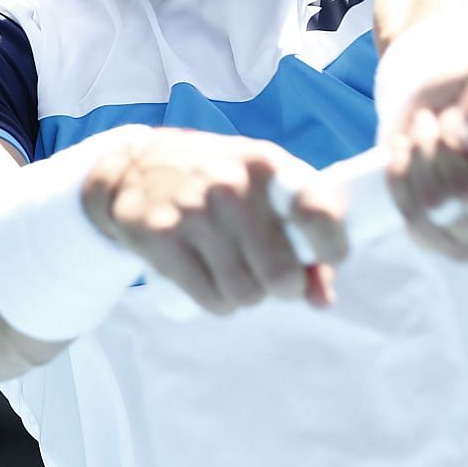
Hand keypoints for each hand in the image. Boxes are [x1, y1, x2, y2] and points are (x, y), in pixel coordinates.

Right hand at [81, 128, 347, 313]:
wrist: (136, 167)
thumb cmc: (220, 182)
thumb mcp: (263, 188)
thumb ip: (303, 237)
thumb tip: (322, 300)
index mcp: (266, 165)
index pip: (317, 210)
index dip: (331, 244)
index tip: (329, 256)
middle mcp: (230, 185)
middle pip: (281, 274)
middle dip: (286, 286)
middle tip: (274, 276)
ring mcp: (192, 212)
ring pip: (246, 294)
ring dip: (248, 295)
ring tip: (236, 270)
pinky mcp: (160, 238)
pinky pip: (212, 300)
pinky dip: (219, 302)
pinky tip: (211, 278)